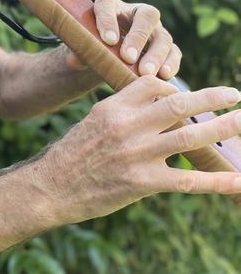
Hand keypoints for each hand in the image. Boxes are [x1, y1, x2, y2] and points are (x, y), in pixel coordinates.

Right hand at [41, 75, 240, 223]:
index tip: (189, 96)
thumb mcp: (93, 122)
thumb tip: (155, 108)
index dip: (176, 88)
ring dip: (223, 129)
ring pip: (189, 136)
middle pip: (178, 104)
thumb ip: (124, 112)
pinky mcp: (142, 183)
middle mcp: (127, 127)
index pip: (153, 85)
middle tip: (235, 94)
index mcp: (114, 107)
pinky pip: (187, 181)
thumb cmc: (72, 155)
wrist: (51, 187)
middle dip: (212, 98)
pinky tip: (237, 181)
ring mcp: (136, 155)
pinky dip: (216, 182)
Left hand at [65, 0, 180, 78]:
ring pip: (162, 36)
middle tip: (128, 58)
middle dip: (137, 37)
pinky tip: (164, 75)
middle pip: (146, 16)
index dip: (107, 20)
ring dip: (155, 55)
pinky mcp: (166, 48)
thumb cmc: (91, 49)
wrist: (105, 60)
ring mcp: (154, 30)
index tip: (107, 40)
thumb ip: (79, 51)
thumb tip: (77, 59)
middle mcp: (135, 13)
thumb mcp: (81, 49)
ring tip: (145, 73)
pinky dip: (171, 63)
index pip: (106, 5)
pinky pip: (174, 52)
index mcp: (109, 6)